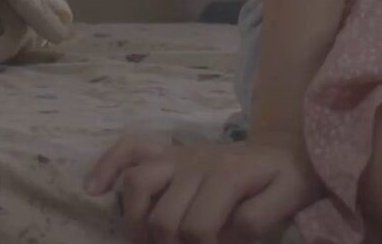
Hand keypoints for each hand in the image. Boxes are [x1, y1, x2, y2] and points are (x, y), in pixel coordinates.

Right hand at [85, 132, 322, 243]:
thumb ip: (259, 219)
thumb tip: (226, 234)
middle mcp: (194, 161)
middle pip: (163, 216)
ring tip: (146, 243)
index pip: (197, 228)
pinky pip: (130, 148)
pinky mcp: (168, 153)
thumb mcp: (287, 199)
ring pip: (138, 184)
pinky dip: (108, 165)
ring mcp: (177, 155)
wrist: (287, 147)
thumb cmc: (287, 179)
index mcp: (226, 175)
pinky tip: (94, 189)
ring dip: (138, 222)